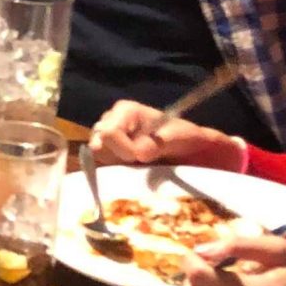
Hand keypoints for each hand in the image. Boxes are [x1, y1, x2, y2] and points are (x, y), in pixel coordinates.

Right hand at [89, 101, 246, 170]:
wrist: (189, 151)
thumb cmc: (184, 138)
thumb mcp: (177, 137)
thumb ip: (157, 143)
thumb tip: (138, 152)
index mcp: (125, 111)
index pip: (108, 132)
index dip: (121, 149)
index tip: (139, 158)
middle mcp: (110, 122)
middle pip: (97, 146)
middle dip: (117, 159)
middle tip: (138, 164)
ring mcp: (105, 140)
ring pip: (96, 158)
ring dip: (115, 167)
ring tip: (136, 168)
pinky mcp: (106, 157)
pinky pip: (99, 168)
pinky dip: (112, 174)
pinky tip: (129, 174)